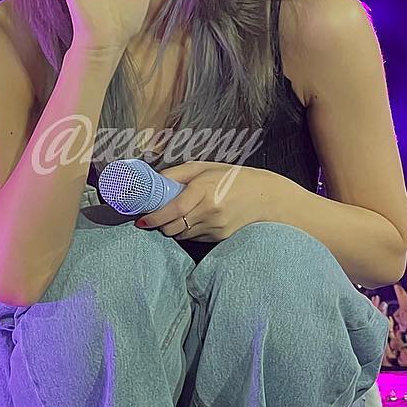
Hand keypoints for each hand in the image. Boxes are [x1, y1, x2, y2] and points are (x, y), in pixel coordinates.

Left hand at [135, 161, 285, 243]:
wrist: (264, 197)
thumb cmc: (232, 178)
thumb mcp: (204, 168)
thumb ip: (177, 174)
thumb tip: (153, 182)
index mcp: (204, 189)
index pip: (172, 210)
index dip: (154, 217)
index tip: (142, 219)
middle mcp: (210, 210)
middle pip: (172, 227)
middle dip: (159, 225)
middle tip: (154, 216)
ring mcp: (215, 226)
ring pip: (181, 235)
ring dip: (172, 228)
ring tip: (177, 215)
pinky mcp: (219, 237)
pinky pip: (193, 238)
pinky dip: (187, 231)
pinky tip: (194, 219)